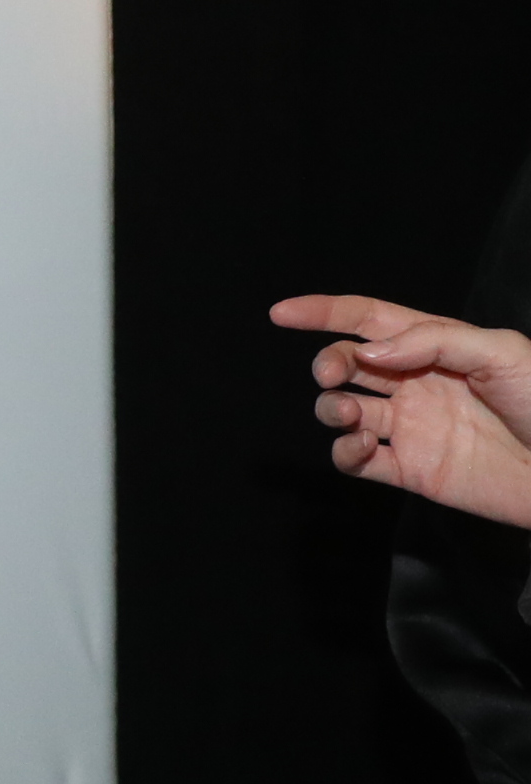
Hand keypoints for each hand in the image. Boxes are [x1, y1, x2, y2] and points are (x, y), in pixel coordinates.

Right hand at [274, 293, 530, 527]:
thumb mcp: (504, 352)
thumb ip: (433, 340)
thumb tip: (366, 353)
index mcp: (437, 347)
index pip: (369, 320)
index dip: (323, 312)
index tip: (280, 314)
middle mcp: (416, 384)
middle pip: (349, 363)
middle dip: (328, 362)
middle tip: (332, 374)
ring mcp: (411, 428)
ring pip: (345, 410)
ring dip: (332, 407)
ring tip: (350, 414)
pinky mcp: (411, 471)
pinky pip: (358, 462)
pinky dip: (345, 452)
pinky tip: (361, 447)